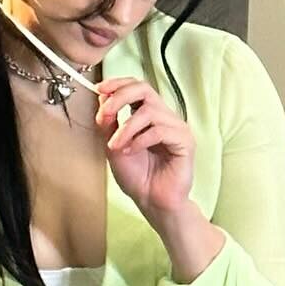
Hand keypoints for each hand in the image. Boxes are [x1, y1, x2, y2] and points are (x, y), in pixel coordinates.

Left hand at [95, 77, 195, 215]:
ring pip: (149, 112)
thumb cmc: (137, 177)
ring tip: (117, 146)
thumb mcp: (113, 145)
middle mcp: (165, 118)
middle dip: (120, 98)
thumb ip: (110, 122)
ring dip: (126, 129)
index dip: (118, 84)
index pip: (137, 87)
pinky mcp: (185, 141)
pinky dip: (139, 140)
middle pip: (144, 89)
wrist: (151, 202)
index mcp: (149, 116)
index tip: (99, 89)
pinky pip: (159, 130)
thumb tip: (103, 97)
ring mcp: (176, 128)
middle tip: (105, 114)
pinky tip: (131, 151)